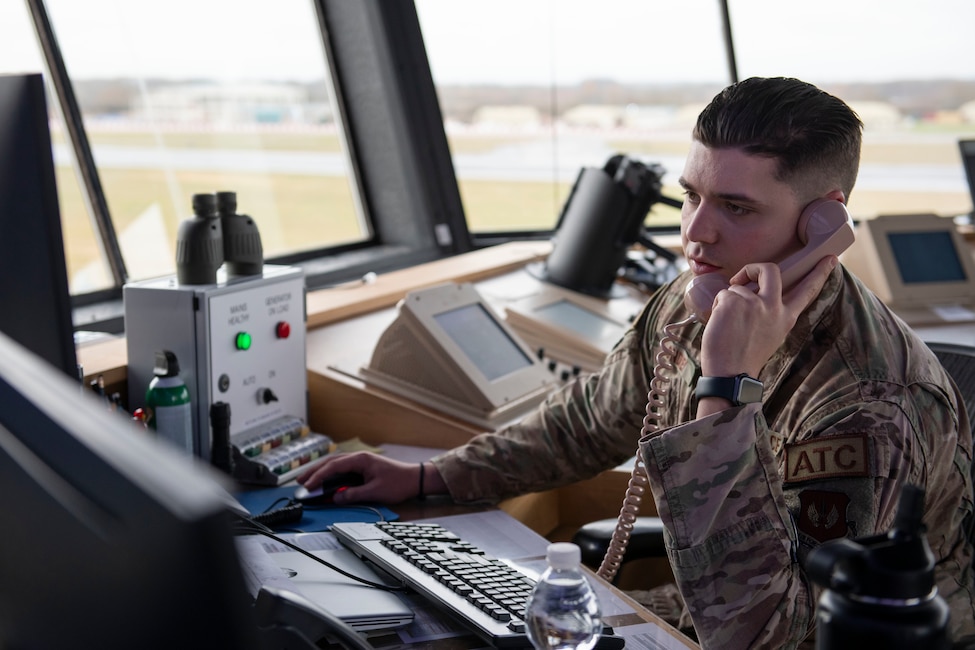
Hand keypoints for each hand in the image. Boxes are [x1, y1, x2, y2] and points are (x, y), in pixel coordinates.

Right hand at [296, 451, 442, 504]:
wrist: (414, 479)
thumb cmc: (398, 483)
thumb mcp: (375, 491)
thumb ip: (354, 494)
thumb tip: (336, 498)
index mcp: (360, 460)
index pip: (334, 466)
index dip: (319, 476)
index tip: (308, 486)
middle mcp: (358, 458)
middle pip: (330, 462)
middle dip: (314, 472)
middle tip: (299, 483)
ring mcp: (360, 462)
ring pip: (334, 465)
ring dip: (320, 472)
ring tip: (306, 481)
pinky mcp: (362, 468)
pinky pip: (341, 470)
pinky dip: (330, 475)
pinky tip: (324, 481)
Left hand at [700, 255, 837, 378]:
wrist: (730, 374)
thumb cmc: (744, 357)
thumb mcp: (770, 334)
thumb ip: (770, 313)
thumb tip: (755, 291)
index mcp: (786, 317)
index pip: (807, 290)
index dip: (819, 273)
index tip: (831, 258)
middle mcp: (774, 307)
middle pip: (770, 269)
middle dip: (754, 268)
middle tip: (741, 278)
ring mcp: (754, 302)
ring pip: (736, 288)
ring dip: (727, 302)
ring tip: (727, 326)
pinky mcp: (733, 300)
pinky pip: (722, 294)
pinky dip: (717, 306)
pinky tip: (719, 325)